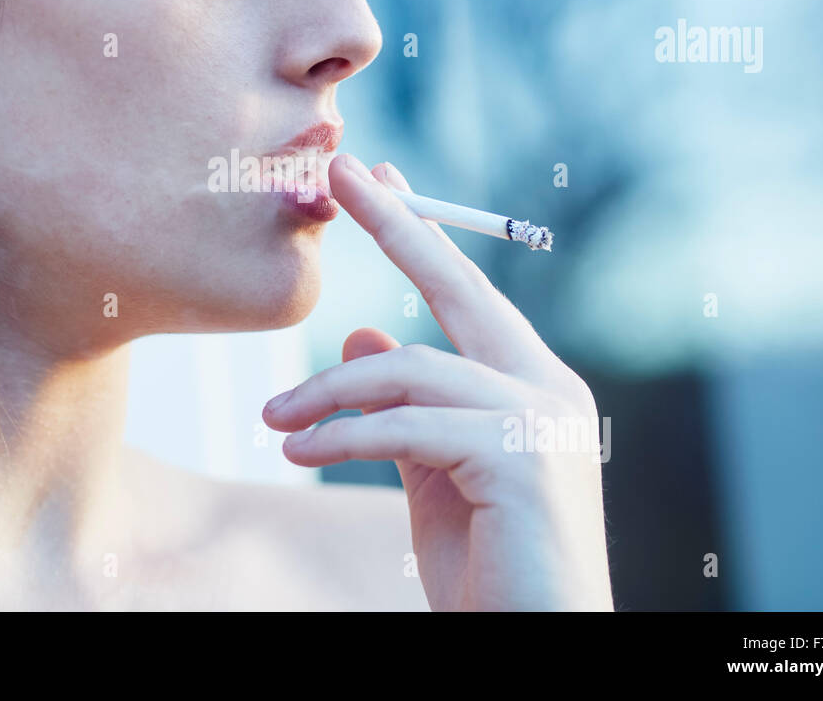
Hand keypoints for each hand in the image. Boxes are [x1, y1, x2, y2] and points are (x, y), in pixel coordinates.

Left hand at [263, 154, 612, 610]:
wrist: (537, 646)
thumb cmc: (489, 567)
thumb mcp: (432, 473)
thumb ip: (403, 406)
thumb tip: (361, 333)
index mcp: (532, 385)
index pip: (467, 292)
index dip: (418, 232)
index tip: (376, 181)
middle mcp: (548, 388)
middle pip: (460, 286)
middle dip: (397, 224)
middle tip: (339, 175)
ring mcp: (542, 421)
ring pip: (412, 369)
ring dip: (329, 391)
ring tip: (274, 422)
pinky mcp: (521, 460)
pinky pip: (410, 428)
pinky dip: (345, 437)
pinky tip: (299, 454)